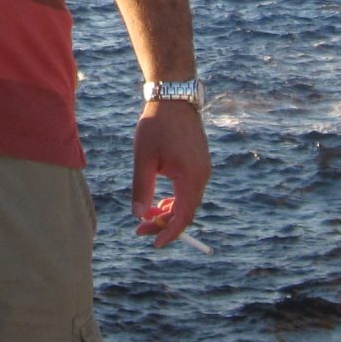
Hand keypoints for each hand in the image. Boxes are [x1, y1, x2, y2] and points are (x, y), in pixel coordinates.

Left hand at [131, 101, 210, 248]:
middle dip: (164, 224)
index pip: (183, 216)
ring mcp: (203, 169)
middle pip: (186, 211)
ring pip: (188, 201)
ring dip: (169, 212)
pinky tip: (159, 202)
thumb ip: (142, 188)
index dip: (170, 233)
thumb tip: (137, 215)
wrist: (173, 97)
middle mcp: (202, 176)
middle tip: (140, 230)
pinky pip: (189, 189)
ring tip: (146, 217)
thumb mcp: (144, 158)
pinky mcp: (199, 162)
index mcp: (191, 177)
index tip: (153, 244)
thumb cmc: (157, 125)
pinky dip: (175, 199)